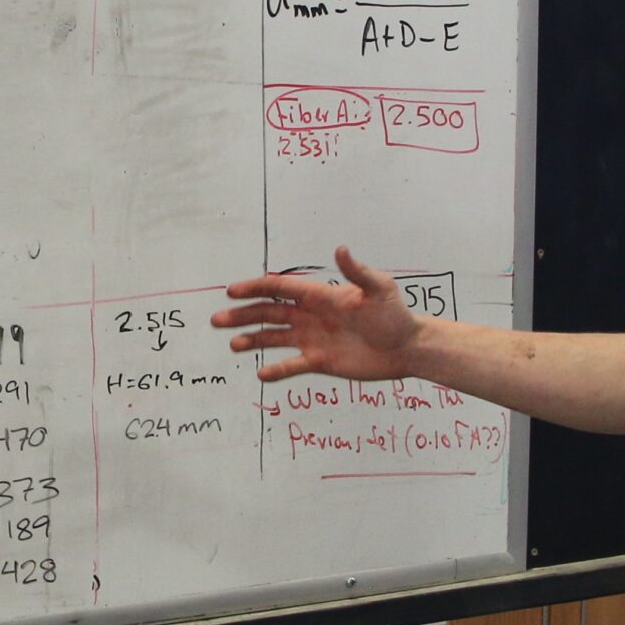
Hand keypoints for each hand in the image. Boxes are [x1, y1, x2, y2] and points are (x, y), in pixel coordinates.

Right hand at [211, 246, 418, 382]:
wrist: (408, 349)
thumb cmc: (396, 316)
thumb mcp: (380, 290)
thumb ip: (357, 272)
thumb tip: (340, 250)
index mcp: (320, 296)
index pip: (280, 289)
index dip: (255, 288)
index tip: (232, 292)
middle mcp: (311, 316)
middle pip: (269, 313)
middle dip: (243, 315)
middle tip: (216, 320)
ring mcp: (313, 339)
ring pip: (275, 338)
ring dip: (253, 340)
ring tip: (233, 345)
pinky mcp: (320, 362)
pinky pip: (292, 365)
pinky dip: (277, 370)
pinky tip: (261, 374)